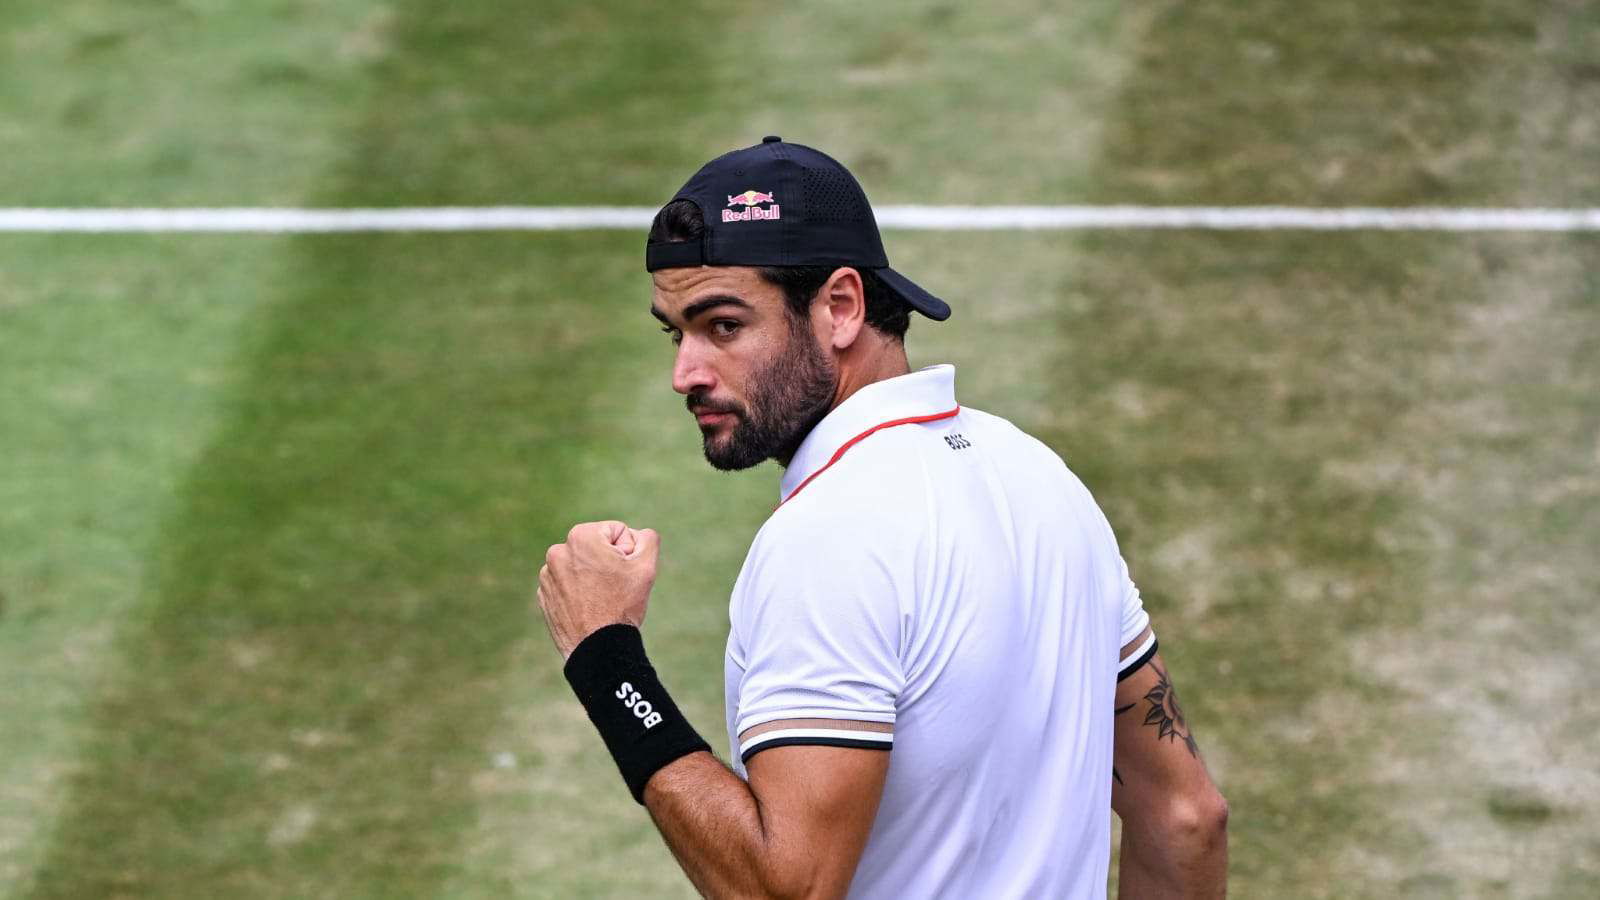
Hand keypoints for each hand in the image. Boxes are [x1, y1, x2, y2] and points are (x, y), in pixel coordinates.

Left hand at [537, 521, 658, 659]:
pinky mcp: (544, 595)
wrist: (598, 648)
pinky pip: (567, 584)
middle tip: (614, 587)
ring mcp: (547, 575)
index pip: (616, 532)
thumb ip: (647, 538)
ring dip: (592, 576)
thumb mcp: (645, 566)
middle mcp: (558, 551)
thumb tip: (637, 535)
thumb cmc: (622, 605)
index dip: (627, 552)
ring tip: (600, 599)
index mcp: (581, 536)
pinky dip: (578, 592)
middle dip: (608, 562)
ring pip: (582, 566)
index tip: (624, 573)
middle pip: (597, 547)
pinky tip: (587, 608)